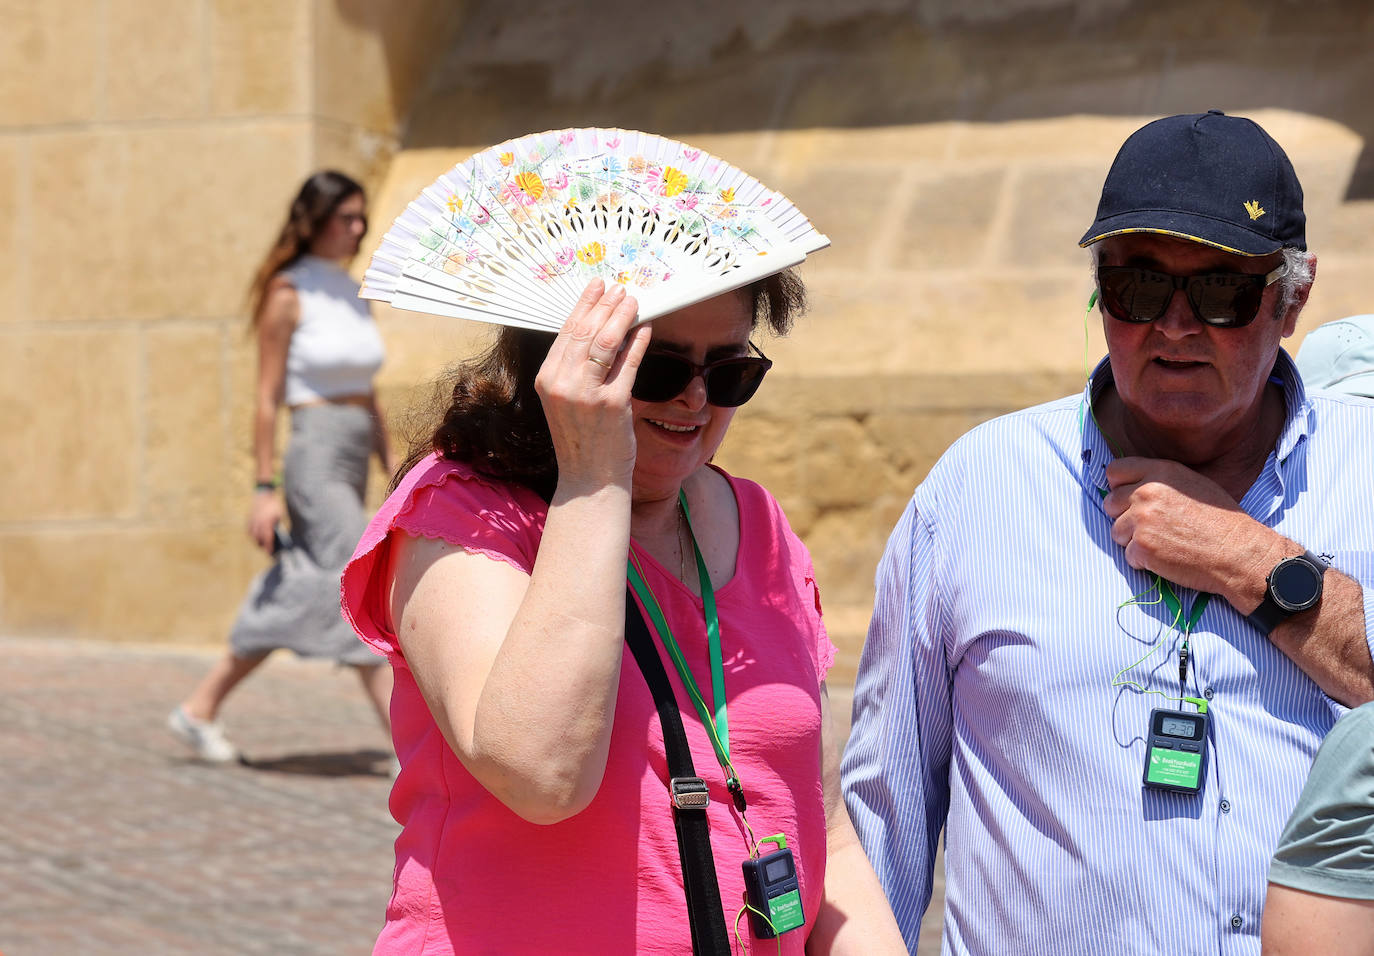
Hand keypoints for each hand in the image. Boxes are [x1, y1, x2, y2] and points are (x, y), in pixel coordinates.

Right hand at [247, 491, 285, 552]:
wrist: (264, 494)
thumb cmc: (274, 506)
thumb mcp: (279, 515)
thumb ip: (277, 526)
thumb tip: (276, 538)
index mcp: (267, 522)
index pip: (267, 537)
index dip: (268, 546)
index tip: (270, 552)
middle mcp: (258, 522)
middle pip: (258, 538)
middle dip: (262, 545)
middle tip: (267, 551)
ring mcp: (252, 520)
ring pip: (252, 535)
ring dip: (257, 541)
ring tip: (261, 545)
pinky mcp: (248, 519)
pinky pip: (249, 530)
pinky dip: (252, 535)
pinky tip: (256, 537)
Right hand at [534, 279, 650, 494]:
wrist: (589, 479)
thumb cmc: (581, 439)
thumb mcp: (565, 400)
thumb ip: (573, 368)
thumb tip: (597, 329)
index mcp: (546, 379)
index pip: (566, 332)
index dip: (584, 305)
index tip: (596, 287)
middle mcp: (562, 384)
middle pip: (586, 332)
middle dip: (605, 305)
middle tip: (620, 288)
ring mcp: (587, 394)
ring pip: (606, 343)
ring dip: (622, 317)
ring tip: (633, 301)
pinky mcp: (613, 405)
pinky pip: (628, 365)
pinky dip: (638, 343)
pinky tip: (646, 330)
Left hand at [1103, 457, 1282, 606]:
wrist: (1239, 552)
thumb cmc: (1221, 521)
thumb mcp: (1192, 484)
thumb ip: (1159, 481)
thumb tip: (1133, 485)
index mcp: (1160, 472)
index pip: (1115, 471)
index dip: (1119, 487)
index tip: (1129, 499)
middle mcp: (1146, 492)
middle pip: (1110, 503)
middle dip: (1125, 517)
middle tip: (1152, 527)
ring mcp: (1141, 520)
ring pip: (1116, 532)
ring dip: (1134, 540)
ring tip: (1164, 542)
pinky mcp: (1141, 547)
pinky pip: (1128, 555)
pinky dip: (1143, 561)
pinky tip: (1168, 557)